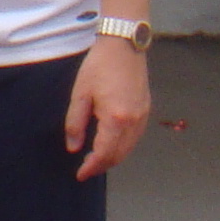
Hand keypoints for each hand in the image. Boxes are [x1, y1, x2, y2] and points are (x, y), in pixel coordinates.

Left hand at [66, 37, 151, 179]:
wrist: (124, 46)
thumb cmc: (99, 66)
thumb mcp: (80, 94)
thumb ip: (75, 123)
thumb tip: (74, 147)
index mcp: (116, 119)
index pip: (104, 153)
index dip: (91, 167)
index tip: (80, 174)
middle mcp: (133, 122)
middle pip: (119, 155)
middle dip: (102, 165)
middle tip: (86, 168)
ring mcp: (143, 116)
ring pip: (129, 148)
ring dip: (113, 157)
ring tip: (96, 158)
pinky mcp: (146, 110)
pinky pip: (135, 137)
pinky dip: (123, 146)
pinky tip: (111, 143)